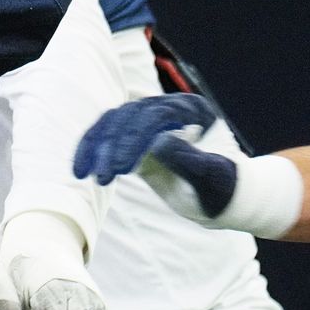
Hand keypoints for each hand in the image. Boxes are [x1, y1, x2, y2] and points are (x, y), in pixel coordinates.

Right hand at [73, 94, 302, 238]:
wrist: (227, 200)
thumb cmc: (227, 191)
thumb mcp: (215, 179)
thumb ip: (188, 159)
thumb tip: (156, 141)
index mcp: (192, 110)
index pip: (154, 117)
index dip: (133, 139)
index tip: (122, 168)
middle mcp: (167, 109)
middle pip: (127, 116)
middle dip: (110, 146)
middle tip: (102, 177)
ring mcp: (150, 123)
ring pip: (111, 124)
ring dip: (95, 147)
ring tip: (84, 173)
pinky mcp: (136, 139)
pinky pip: (108, 138)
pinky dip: (92, 151)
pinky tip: (82, 169)